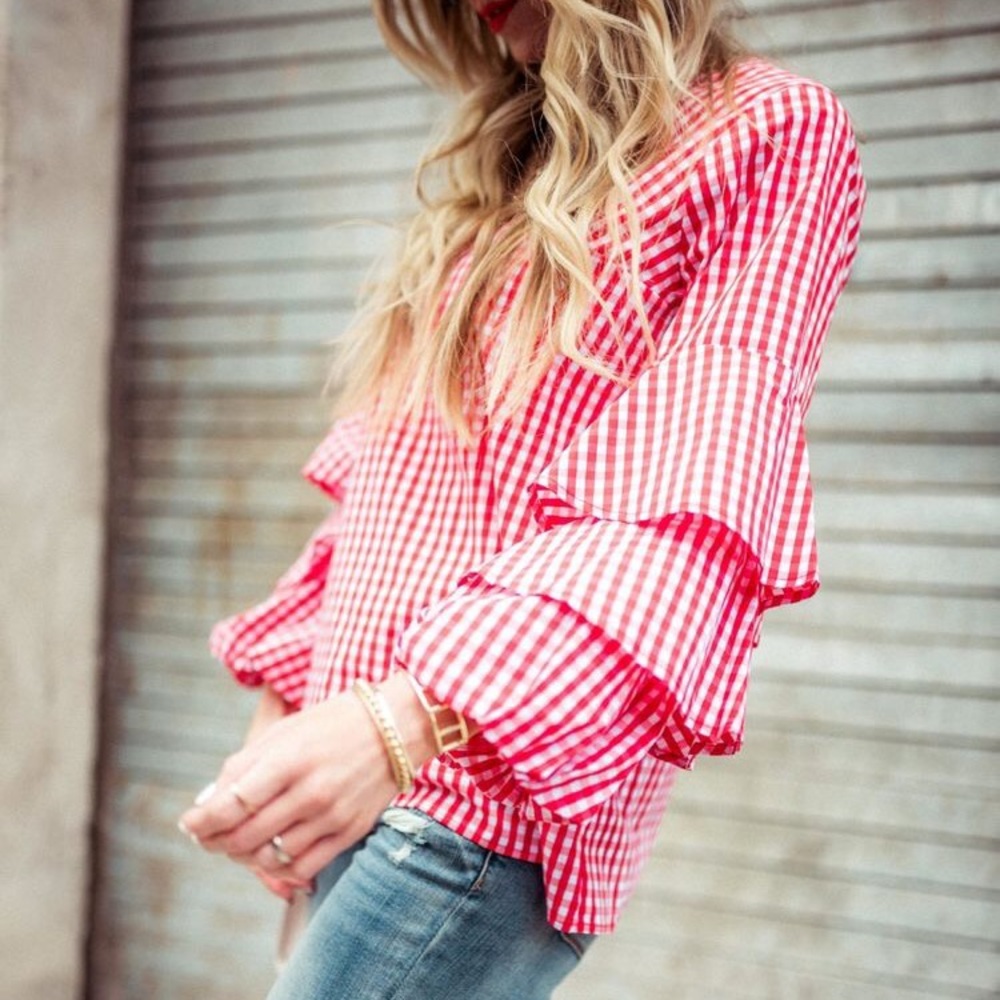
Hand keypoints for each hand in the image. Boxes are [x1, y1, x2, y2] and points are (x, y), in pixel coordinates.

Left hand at [179, 674, 436, 888]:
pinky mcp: (349, 831)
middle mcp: (310, 791)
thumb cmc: (334, 722)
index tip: (189, 824)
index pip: (231, 805)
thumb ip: (245, 764)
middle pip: (245, 836)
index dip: (201, 822)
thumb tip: (208, 801)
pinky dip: (280, 868)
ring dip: (246, 856)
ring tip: (241, 843)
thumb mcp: (285, 730)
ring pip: (271, 857)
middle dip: (216, 842)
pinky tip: (273, 853)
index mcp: (289, 759)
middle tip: (208, 836)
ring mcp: (331, 815)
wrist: (397, 726)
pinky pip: (302, 868)